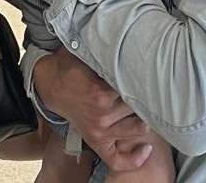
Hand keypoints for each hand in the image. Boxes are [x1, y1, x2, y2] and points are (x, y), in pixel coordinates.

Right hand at [33, 48, 153, 170]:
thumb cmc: (72, 66)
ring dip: (144, 119)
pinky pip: (117, 159)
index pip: (136, 90)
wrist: (51, 84)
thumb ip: (107, 54)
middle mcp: (103, 113)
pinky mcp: (96, 140)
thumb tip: (131, 47)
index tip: (150, 76)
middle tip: (154, 91)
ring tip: (151, 109)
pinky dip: (134, 159)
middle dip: (147, 99)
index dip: (146, 83)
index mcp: (101, 93)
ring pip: (137, 129)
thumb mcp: (88, 55)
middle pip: (139, 108)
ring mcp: (100, 129)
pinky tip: (147, 149)